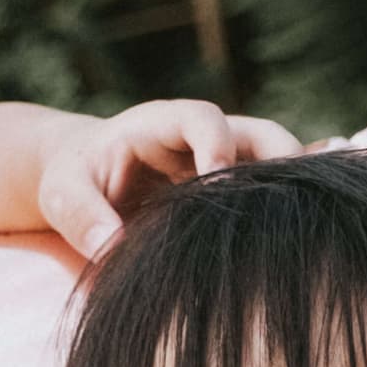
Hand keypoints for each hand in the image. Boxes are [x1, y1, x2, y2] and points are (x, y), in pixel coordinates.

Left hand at [39, 100, 303, 258]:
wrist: (88, 178)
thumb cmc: (74, 179)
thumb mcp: (62, 194)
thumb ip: (81, 217)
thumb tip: (111, 247)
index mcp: (161, 124)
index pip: (203, 119)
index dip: (217, 144)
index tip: (217, 180)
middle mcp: (205, 137)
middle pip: (262, 135)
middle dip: (283, 163)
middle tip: (290, 205)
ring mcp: (228, 162)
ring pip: (279, 165)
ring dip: (293, 193)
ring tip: (304, 231)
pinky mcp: (237, 191)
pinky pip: (273, 195)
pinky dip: (286, 214)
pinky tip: (298, 248)